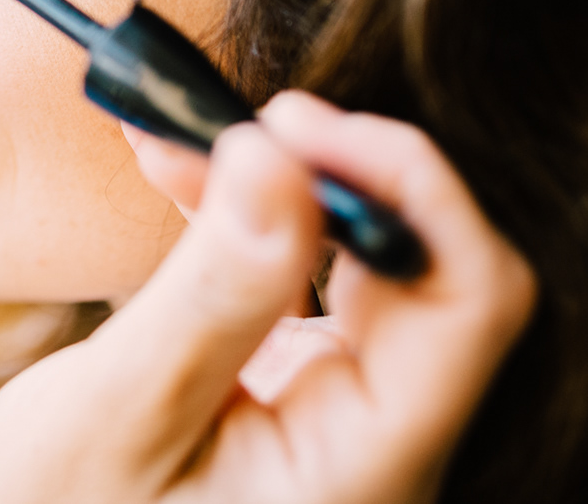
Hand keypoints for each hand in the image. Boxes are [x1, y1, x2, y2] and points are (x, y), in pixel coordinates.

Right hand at [0, 91, 535, 503]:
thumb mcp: (115, 413)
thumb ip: (214, 292)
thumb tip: (280, 154)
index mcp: (365, 473)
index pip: (471, 300)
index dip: (410, 186)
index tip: (295, 125)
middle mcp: (381, 445)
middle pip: (428, 267)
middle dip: (331, 171)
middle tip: (234, 119)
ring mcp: (345, 419)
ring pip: (364, 263)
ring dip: (278, 186)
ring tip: (175, 139)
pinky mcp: (300, 394)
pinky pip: (306, 283)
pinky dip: (247, 222)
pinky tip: (176, 176)